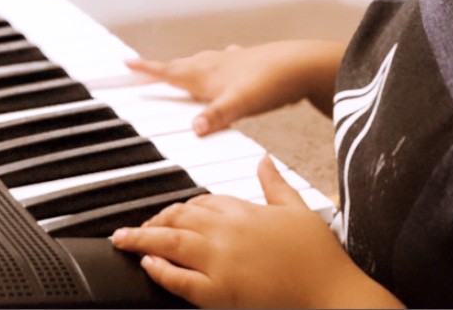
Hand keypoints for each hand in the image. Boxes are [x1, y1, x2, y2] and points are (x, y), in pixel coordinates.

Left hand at [111, 156, 401, 308]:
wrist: (330, 288)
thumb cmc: (317, 253)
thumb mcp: (297, 207)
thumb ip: (274, 183)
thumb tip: (264, 160)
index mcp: (245, 210)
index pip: (202, 201)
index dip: (181, 208)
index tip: (170, 214)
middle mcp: (229, 231)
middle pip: (179, 218)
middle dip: (153, 221)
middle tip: (134, 228)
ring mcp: (222, 261)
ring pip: (171, 244)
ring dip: (142, 240)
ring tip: (123, 240)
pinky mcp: (220, 292)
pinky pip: (180, 280)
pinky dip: (160, 271)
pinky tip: (146, 264)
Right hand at [126, 40, 344, 134]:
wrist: (303, 66)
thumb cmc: (271, 81)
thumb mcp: (240, 103)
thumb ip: (216, 116)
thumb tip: (194, 128)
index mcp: (207, 74)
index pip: (170, 72)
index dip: (148, 70)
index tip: (127, 63)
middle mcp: (216, 65)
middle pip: (182, 66)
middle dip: (162, 69)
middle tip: (144, 70)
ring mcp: (233, 63)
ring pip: (202, 64)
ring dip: (187, 66)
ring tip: (177, 68)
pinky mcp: (249, 66)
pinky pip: (223, 65)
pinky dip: (216, 67)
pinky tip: (224, 65)